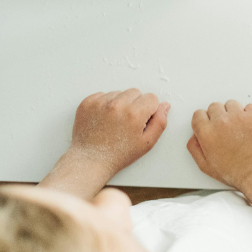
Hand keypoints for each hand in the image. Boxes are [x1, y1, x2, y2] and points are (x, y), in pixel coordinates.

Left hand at [40, 89, 169, 197]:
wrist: (91, 160)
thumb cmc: (119, 154)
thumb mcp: (147, 143)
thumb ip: (160, 122)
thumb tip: (164, 106)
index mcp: (134, 113)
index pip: (151, 98)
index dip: (149, 110)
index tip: (141, 122)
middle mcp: (116, 104)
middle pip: (135, 92)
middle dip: (136, 104)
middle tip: (128, 122)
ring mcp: (100, 102)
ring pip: (119, 93)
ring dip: (120, 103)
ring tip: (115, 122)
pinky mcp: (88, 103)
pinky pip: (103, 95)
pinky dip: (106, 104)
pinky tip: (105, 119)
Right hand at [187, 100, 251, 190]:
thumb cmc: (234, 172)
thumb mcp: (205, 166)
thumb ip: (194, 148)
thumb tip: (195, 135)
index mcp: (206, 132)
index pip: (199, 114)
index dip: (205, 121)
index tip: (211, 126)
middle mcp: (220, 121)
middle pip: (214, 107)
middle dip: (219, 116)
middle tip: (227, 129)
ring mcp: (239, 116)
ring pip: (231, 104)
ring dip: (234, 113)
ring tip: (240, 128)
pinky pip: (249, 107)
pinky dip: (250, 114)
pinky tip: (251, 127)